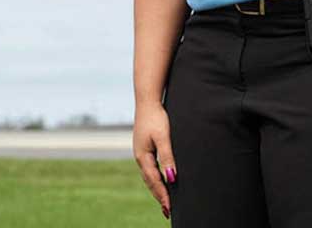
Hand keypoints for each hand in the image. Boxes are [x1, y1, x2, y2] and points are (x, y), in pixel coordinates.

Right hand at [133, 103, 175, 218]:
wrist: (147, 100)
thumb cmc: (156, 117)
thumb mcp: (164, 138)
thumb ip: (167, 157)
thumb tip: (171, 178)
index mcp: (143, 157)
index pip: (154, 181)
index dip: (162, 195)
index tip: (169, 208)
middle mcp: (140, 157)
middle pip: (150, 182)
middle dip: (159, 196)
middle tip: (167, 211)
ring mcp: (141, 152)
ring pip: (149, 176)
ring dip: (156, 188)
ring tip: (164, 200)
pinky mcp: (144, 147)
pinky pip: (149, 168)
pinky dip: (155, 178)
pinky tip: (160, 179)